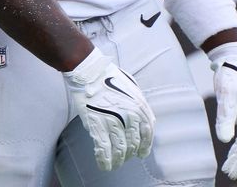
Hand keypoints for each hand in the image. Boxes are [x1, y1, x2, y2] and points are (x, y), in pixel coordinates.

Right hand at [64, 48, 154, 171]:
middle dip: (129, 154)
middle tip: (124, 157)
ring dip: (118, 161)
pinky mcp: (97, 125)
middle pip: (133, 144)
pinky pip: (104, 149)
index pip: (147, 134)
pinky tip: (105, 165)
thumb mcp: (133, 89)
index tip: (141, 153)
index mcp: (140, 107)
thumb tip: (143, 123)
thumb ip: (139, 106)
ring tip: (115, 164)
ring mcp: (113, 122)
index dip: (144, 147)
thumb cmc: (109, 77)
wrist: (89, 71)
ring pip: (120, 150)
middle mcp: (130, 117)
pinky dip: (105, 161)